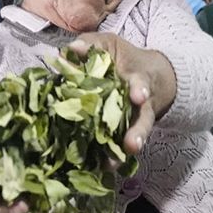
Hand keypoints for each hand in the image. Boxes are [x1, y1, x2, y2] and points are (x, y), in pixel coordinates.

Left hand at [68, 33, 176, 154]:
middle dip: (137, 130)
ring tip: (114, 164)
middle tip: (133, 143)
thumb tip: (69, 51)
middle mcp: (139, 103)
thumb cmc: (120, 58)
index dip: (139, 89)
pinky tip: (103, 168)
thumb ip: (90, 44)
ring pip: (133, 137)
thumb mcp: (108, 44)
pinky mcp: (122, 132)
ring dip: (125, 150)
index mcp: (136, 79)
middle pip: (142, 118)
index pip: (139, 83)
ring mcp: (132, 120)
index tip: (139, 96)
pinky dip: (111, 158)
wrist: (143, 75)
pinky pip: (118, 147)